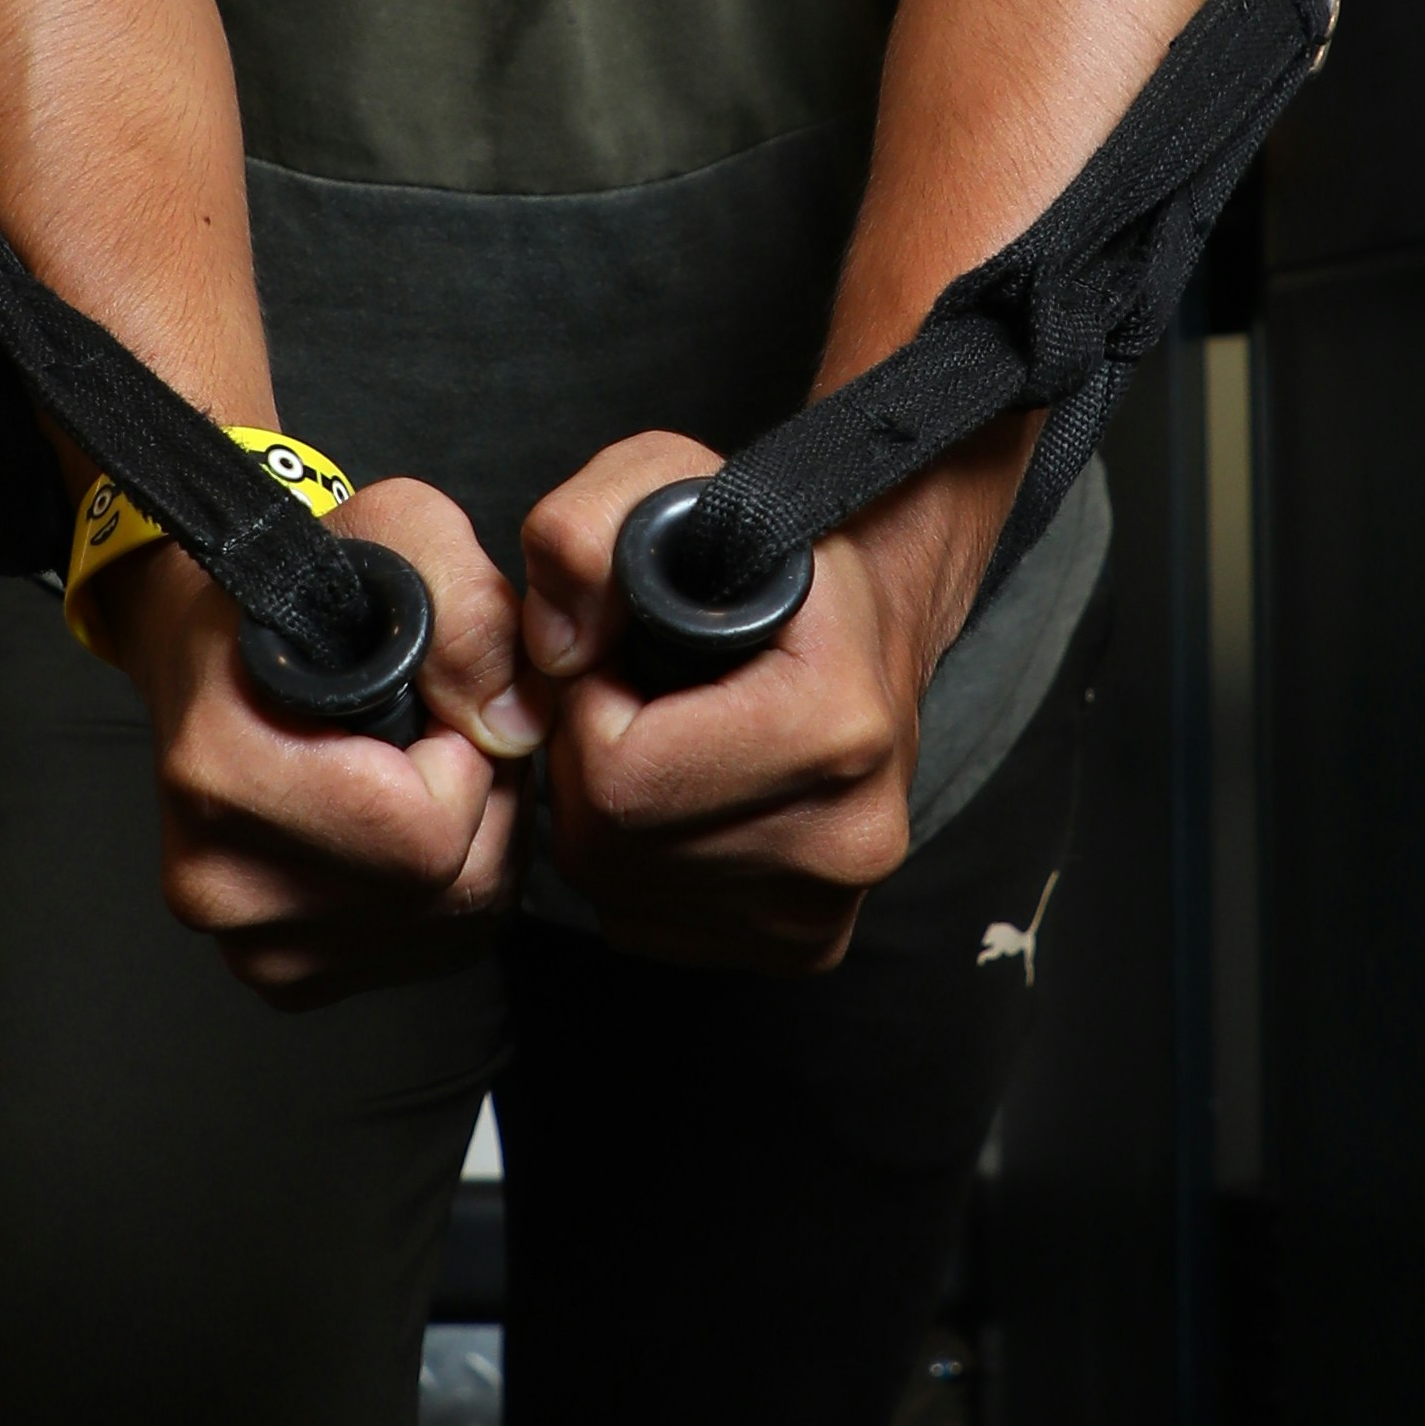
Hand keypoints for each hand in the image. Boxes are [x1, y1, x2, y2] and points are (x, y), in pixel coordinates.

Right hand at [99, 474, 536, 1003]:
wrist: (214, 654)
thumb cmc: (303, 592)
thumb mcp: (395, 532)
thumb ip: (468, 606)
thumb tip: (511, 725)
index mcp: (224, 777)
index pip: (421, 832)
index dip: (465, 757)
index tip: (434, 702)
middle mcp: (224, 885)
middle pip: (452, 887)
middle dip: (481, 798)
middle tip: (440, 731)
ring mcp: (255, 945)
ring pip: (456, 922)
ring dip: (475, 841)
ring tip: (422, 767)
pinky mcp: (287, 977)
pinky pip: (434, 946)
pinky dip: (449, 884)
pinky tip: (407, 823)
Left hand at [512, 428, 987, 975]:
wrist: (871, 618)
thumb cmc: (759, 553)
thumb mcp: (665, 483)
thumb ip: (582, 530)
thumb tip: (553, 652)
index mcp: (834, 726)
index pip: (620, 779)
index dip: (586, 710)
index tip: (618, 660)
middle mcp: (848, 836)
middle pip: (613, 850)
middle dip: (586, 767)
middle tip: (627, 701)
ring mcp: (831, 903)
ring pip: (622, 895)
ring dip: (606, 818)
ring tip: (658, 741)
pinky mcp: (809, 942)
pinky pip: (652, 927)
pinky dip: (638, 868)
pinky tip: (679, 798)